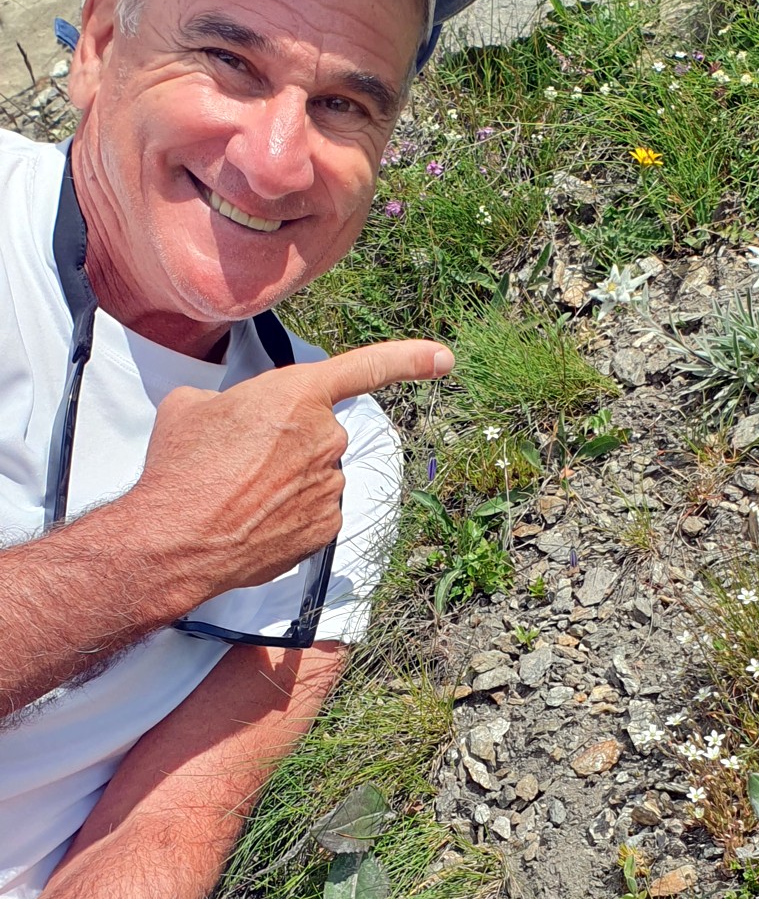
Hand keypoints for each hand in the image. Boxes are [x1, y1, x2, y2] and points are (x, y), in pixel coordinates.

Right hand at [130, 339, 452, 599]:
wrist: (175, 540)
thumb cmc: (180, 470)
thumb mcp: (192, 407)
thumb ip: (231, 399)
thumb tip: (233, 414)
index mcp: (297, 395)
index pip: (366, 368)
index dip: (409, 359)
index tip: (443, 358)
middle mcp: (325, 438)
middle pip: (318, 431)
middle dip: (286, 443)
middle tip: (240, 460)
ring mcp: (330, 486)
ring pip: (316, 473)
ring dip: (285, 480)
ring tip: (237, 493)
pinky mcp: (326, 527)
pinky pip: (315, 510)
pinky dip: (289, 514)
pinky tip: (254, 519)